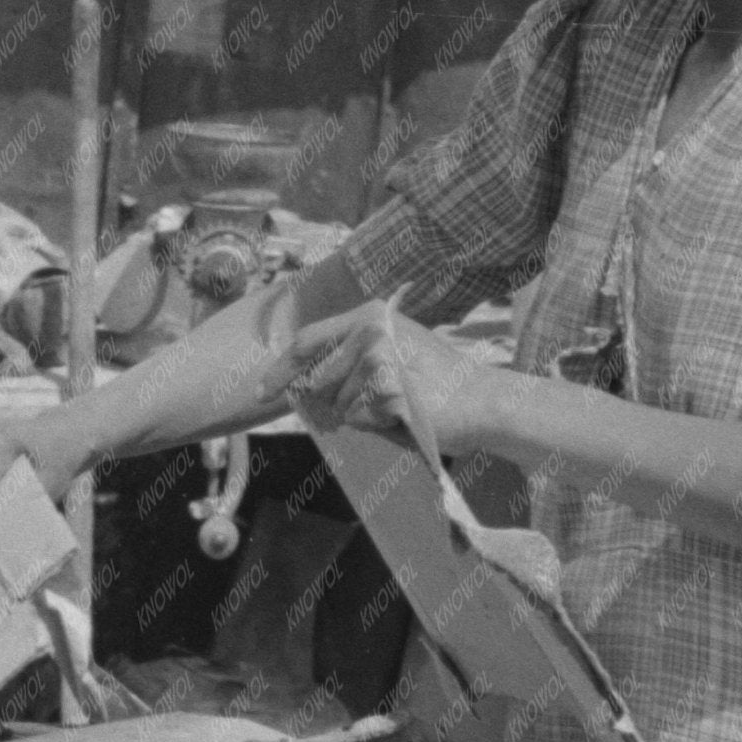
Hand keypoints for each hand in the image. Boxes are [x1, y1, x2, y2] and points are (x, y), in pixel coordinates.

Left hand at [286, 300, 484, 447]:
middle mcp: (370, 331)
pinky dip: (375, 425)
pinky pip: (358, 421)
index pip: (308, 341)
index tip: (261, 391)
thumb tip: (298, 381)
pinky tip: (402, 414)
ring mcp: (379, 359)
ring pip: (338, 404)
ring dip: (359, 414)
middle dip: (331, 401)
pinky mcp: (388, 390)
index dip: (280, 369)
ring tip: (396, 403)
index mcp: (368, 316)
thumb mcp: (389, 351)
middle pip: (319, 379)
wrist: (480, 399)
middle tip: (372, 402)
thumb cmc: (433, 381)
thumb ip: (348, 357)